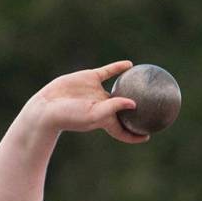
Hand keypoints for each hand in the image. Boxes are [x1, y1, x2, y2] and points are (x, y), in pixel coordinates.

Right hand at [26, 61, 150, 145]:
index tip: (149, 136)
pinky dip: (118, 68)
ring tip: (145, 82)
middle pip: (124, 111)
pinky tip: (130, 64)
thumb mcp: (94, 114)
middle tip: (154, 109)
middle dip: (138, 112)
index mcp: (106, 120)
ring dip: (131, 87)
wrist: (48, 105)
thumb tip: (134, 103)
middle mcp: (103, 106)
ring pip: (119, 89)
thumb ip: (114, 108)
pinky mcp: (90, 78)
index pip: (124, 131)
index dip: (136, 135)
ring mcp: (97, 91)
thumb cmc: (71, 116)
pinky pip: (108, 72)